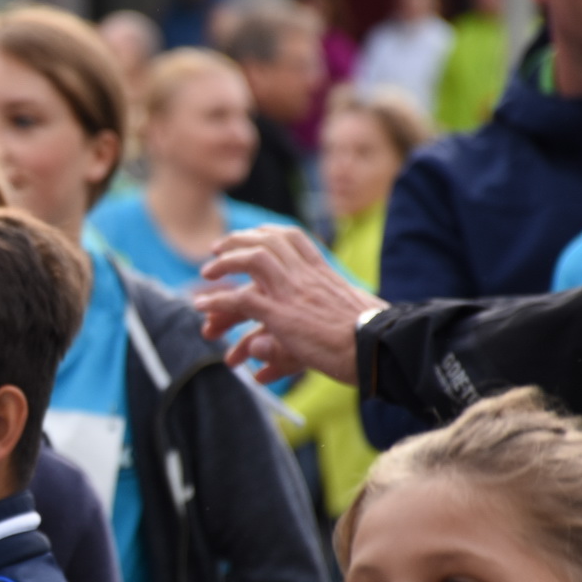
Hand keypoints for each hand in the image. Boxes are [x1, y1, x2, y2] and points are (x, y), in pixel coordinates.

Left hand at [195, 225, 387, 385]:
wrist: (380, 349)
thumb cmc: (375, 339)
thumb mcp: (353, 315)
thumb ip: (330, 312)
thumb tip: (333, 317)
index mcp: (326, 273)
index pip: (294, 238)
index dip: (269, 233)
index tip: (254, 233)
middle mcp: (309, 276)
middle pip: (269, 241)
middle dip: (240, 240)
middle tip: (217, 247)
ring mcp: (294, 293)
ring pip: (252, 260)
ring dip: (225, 263)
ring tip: (207, 272)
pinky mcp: (282, 315)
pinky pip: (241, 300)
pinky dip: (217, 301)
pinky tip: (202, 306)